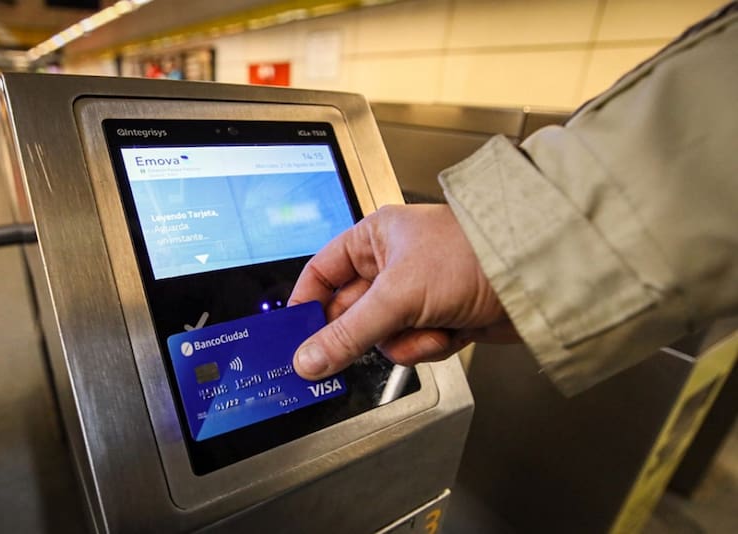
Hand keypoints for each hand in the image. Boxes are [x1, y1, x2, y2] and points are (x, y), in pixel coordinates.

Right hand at [290, 204, 519, 379]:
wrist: (536, 278)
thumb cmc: (471, 256)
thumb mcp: (397, 295)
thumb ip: (348, 333)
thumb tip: (308, 358)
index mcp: (375, 239)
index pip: (322, 273)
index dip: (306, 304)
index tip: (295, 334)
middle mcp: (393, 263)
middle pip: (351, 311)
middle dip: (361, 332)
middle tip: (347, 352)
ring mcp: (417, 293)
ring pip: (383, 335)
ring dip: (403, 339)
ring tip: (427, 326)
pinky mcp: (440, 318)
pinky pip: (413, 345)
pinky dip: (428, 345)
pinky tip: (449, 331)